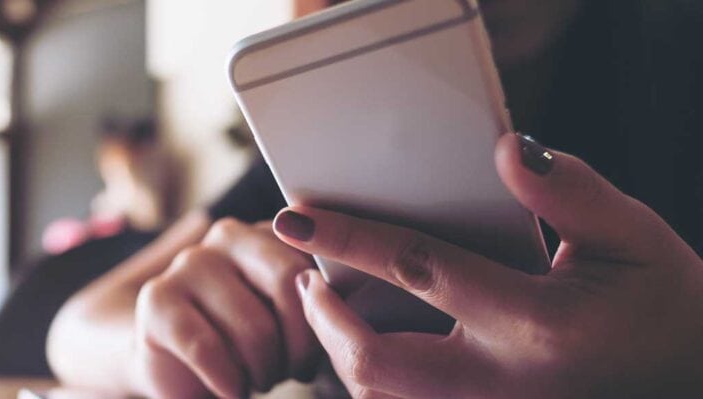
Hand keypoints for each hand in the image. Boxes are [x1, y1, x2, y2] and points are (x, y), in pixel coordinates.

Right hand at [131, 219, 320, 397]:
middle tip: (296, 371)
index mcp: (269, 231)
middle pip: (289, 282)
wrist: (180, 367)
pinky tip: (232, 390)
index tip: (325, 350)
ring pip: (253, 326)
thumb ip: (319, 300)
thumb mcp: (291, 318)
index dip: (329, 317)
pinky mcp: (156, 300)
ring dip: (266, 370)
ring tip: (262, 379)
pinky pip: (207, 348)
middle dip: (302, 343)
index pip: (318, 263)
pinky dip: (228, 381)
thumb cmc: (249, 344)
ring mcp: (188, 263)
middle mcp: (228, 235)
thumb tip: (346, 308)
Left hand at [273, 133, 702, 397]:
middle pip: (375, 363)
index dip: (346, 238)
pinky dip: (374, 382)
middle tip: (305, 277)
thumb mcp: (631, 238)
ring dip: (341, 354)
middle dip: (323, 320)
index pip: (416, 268)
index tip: (294, 217)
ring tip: (327, 307)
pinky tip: (370, 346)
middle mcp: (502, 383)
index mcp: (536, 324)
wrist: (689, 380)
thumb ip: (569, 192)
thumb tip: (506, 150)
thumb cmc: (662, 307)